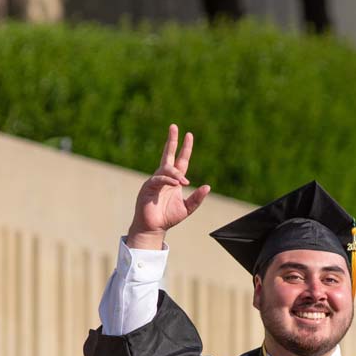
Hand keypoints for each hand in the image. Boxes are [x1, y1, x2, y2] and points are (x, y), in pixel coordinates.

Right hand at [127, 123, 210, 248]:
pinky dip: (167, 180)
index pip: (181, 160)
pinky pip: (158, 179)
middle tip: (174, 126)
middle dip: (171, 140)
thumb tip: (208, 187)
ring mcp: (155, 181)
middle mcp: (164, 177)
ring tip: (183, 182)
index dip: (185, 148)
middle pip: (168, 154)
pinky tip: (174, 184)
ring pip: (165, 169)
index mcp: (174, 180)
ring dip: (176, 173)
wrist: (154, 228)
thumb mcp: (187, 208)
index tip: (189, 135)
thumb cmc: (168, 217)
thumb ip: (197, 198)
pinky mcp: (148, 187)